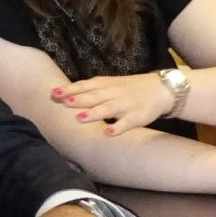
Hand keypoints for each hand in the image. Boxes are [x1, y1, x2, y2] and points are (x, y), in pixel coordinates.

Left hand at [52, 72, 174, 134]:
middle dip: (77, 99)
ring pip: (108, 109)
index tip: (53, 92)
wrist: (162, 89)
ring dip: (94, 113)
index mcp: (106, 85)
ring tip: (79, 118)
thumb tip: (65, 95)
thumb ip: (90, 89)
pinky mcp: (137, 117)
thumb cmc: (129, 88)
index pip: (85, 86)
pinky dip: (118, 128)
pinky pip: (127, 123)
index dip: (70, 89)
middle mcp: (114, 94)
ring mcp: (126, 105)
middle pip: (94, 96)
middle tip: (61, 101)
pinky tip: (108, 133)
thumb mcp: (110, 84)